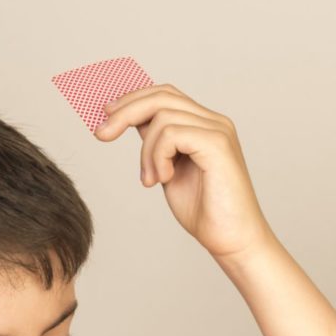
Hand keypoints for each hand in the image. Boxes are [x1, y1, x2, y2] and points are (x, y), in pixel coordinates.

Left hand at [96, 85, 274, 259]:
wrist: (233, 241)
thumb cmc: (206, 212)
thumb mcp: (169, 170)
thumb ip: (157, 144)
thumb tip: (131, 120)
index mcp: (205, 126)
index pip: (165, 95)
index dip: (132, 100)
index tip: (105, 118)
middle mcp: (215, 122)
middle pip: (161, 96)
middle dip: (124, 112)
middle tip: (102, 134)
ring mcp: (218, 131)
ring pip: (162, 116)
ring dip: (146, 150)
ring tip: (151, 179)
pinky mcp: (217, 144)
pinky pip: (171, 133)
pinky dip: (157, 156)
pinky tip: (163, 178)